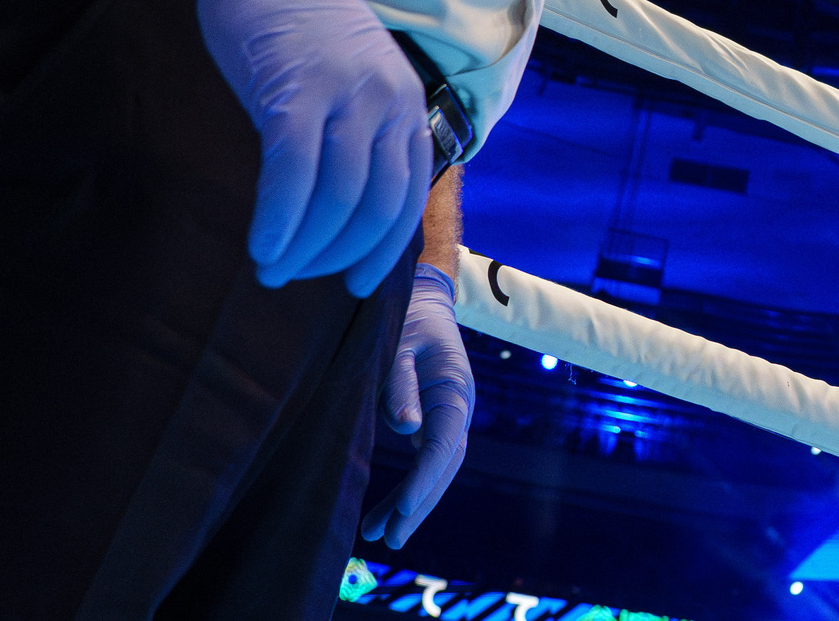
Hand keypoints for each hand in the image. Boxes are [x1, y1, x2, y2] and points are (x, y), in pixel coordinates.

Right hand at [194, 0, 431, 294]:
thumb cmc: (302, 32)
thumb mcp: (353, 88)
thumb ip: (357, 143)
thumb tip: (340, 220)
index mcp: (406, 106)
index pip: (405, 199)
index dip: (380, 251)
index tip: (354, 284)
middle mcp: (387, 102)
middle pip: (374, 207)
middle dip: (335, 257)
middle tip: (295, 276)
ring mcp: (344, 95)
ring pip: (337, 197)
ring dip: (303, 247)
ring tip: (272, 265)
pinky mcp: (295, 90)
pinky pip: (293, 171)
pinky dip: (280, 219)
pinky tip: (263, 244)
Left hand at [362, 262, 473, 549]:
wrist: (422, 299)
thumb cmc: (406, 319)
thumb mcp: (398, 345)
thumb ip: (400, 384)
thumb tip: (406, 429)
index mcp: (455, 391)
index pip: (444, 444)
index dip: (424, 478)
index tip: (401, 508)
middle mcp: (459, 409)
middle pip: (444, 467)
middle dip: (419, 505)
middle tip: (391, 539)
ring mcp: (449, 417)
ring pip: (436, 470)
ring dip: (412, 504)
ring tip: (380, 537)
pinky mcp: (433, 422)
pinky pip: (425, 463)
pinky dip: (407, 488)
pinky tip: (385, 513)